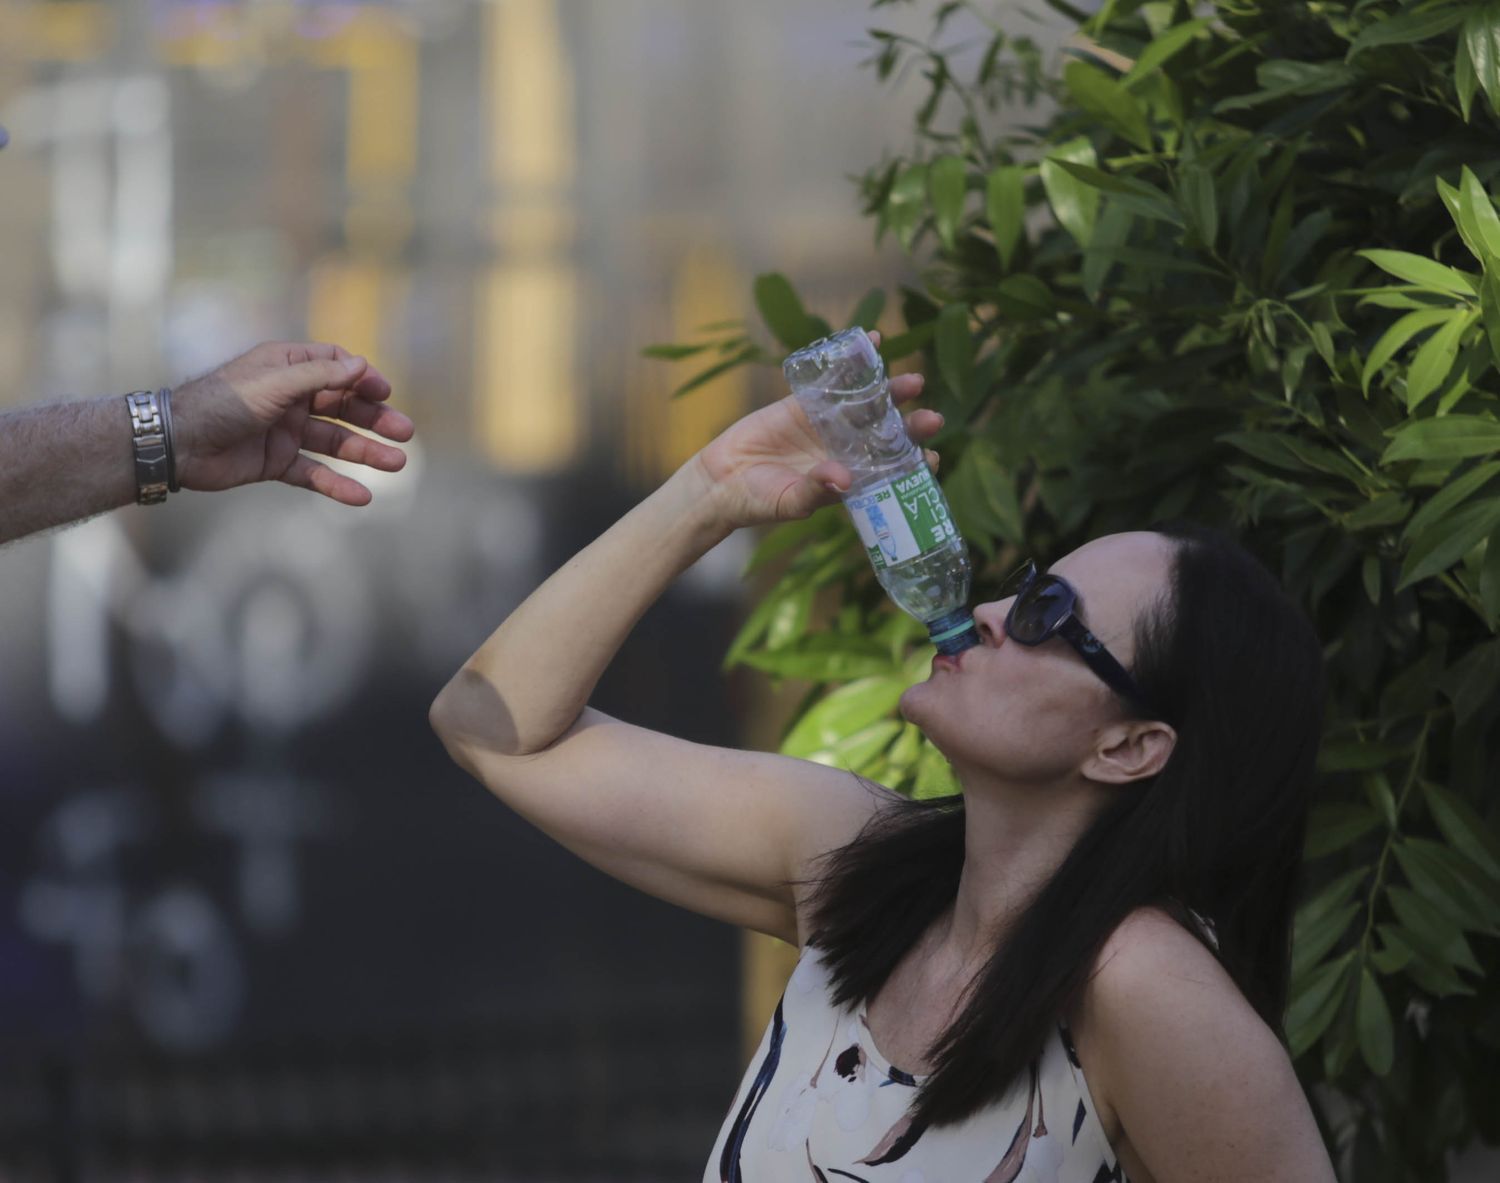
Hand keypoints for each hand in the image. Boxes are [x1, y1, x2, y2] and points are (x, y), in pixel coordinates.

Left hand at [172, 341, 414, 504]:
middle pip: (344, 407)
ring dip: (365, 452)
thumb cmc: (222, 403)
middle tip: (405, 434)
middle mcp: (290, 397)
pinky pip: (314, 473)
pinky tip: (361, 496)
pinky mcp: (276, 462)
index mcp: (287, 367)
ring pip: (335, 442)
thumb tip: (362, 364)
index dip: (362, 379)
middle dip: (375, 420)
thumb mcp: (274, 383)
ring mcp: (285, 431)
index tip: (383, 393)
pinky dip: (337, 484)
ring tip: (396, 464)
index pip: (336, 367)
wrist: (177, 443)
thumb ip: (320, 376)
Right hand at [693, 332, 942, 528]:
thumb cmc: (758, 501)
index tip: (934, 458)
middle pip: (887, 435)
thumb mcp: (788, 502)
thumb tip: (843, 478)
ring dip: (891, 391)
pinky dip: (852, 361)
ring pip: (867, 404)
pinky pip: (833, 379)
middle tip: (932, 418)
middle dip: (911, 426)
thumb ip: (816, 490)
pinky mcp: (806, 404)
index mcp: (851, 480)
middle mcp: (847, 451)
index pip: (892, 473)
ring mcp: (828, 425)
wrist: (722, 480)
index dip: (915, 464)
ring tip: (914, 381)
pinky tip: (872, 340)